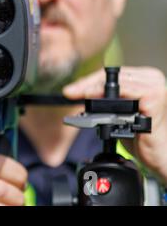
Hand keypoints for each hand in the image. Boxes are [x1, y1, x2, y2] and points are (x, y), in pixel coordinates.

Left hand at [63, 66, 166, 182]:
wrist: (158, 154)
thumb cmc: (140, 134)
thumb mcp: (118, 112)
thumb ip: (105, 99)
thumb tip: (78, 92)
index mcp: (145, 78)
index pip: (112, 73)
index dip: (89, 80)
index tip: (72, 89)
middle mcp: (152, 79)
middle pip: (112, 75)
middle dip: (87, 84)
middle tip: (70, 92)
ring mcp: (155, 87)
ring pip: (116, 82)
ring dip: (94, 88)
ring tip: (78, 95)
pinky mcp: (154, 98)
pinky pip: (125, 91)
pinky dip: (107, 95)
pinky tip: (92, 99)